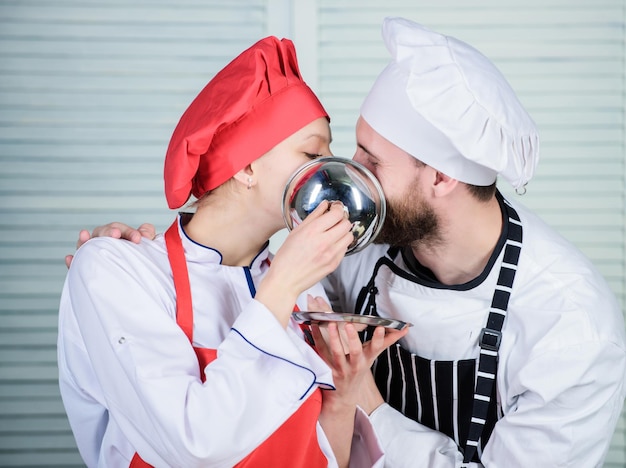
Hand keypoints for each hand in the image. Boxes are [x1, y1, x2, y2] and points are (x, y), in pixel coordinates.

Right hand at [65, 222, 155, 267]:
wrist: (138, 284)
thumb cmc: (142, 261)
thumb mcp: (148, 248)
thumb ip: (147, 236)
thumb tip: (145, 231)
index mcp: (118, 235)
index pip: (119, 229)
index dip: (127, 231)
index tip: (138, 239)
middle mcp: (104, 242)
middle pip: (101, 232)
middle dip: (108, 231)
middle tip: (116, 235)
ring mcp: (94, 254)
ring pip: (87, 244)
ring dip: (85, 240)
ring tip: (84, 234)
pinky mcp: (88, 269)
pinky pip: (77, 264)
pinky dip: (73, 260)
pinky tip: (70, 258)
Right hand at [255, 201, 352, 325]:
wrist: (286, 280)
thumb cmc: (286, 257)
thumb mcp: (296, 231)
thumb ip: (313, 216)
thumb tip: (325, 205)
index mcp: (312, 231)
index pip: (337, 214)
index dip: (338, 208)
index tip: (335, 208)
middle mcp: (324, 242)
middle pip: (346, 224)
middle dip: (342, 219)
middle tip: (335, 220)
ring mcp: (331, 254)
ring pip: (349, 236)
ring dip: (343, 232)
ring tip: (334, 233)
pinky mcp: (334, 264)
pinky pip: (345, 249)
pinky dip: (341, 244)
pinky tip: (331, 245)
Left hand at [312, 322, 407, 404]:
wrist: (343, 395)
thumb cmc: (359, 368)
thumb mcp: (374, 355)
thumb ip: (388, 340)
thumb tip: (406, 328)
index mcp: (367, 358)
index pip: (376, 348)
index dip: (379, 338)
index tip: (380, 327)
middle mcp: (355, 364)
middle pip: (355, 351)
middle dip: (353, 337)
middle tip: (349, 324)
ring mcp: (341, 368)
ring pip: (337, 353)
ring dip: (333, 338)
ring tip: (330, 324)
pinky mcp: (328, 368)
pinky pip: (322, 352)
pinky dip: (317, 339)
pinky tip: (314, 326)